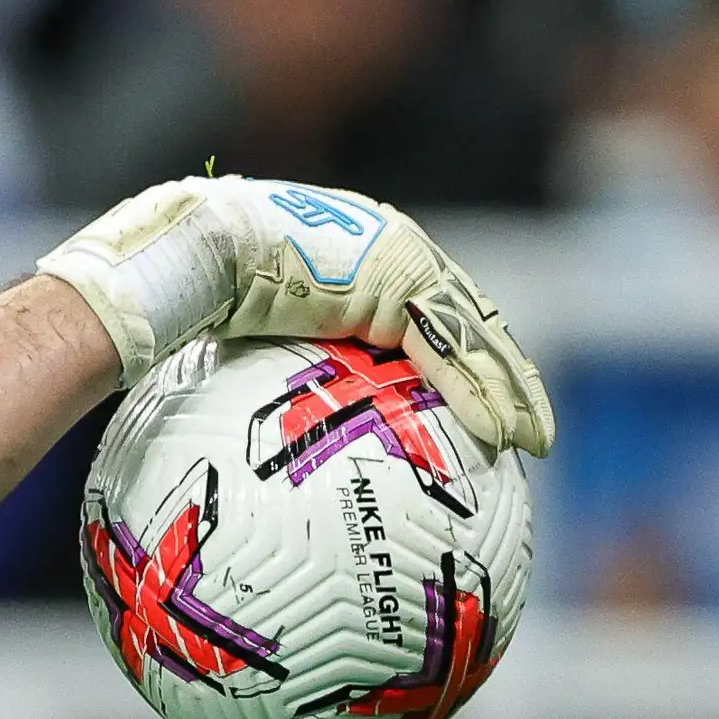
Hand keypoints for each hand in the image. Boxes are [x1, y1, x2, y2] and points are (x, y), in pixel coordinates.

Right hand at [37, 176, 555, 455]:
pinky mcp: (401, 278)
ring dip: (508, 392)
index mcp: (359, 265)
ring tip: (534, 443)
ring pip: (472, 336)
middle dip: (504, 376)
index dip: (461, 361)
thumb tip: (230, 464)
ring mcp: (401, 261)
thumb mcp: (228, 358)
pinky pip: (449, 351)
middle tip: (530, 432)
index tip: (480, 410)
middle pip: (465, 323)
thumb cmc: (183, 306)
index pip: (425, 318)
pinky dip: (478, 396)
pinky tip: (503, 441)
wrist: (188, 255)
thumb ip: (257, 390)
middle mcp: (392, 253)